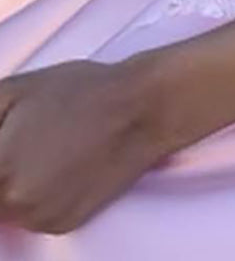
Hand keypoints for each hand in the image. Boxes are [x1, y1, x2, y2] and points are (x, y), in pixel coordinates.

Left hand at [0, 58, 163, 233]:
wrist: (140, 109)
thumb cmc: (76, 91)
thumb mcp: (12, 91)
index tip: (3, 140)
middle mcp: (15, 206)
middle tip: (18, 139)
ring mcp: (40, 220)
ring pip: (3, 209)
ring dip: (6, 183)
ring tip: (38, 146)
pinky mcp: (62, 226)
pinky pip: (28, 215)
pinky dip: (31, 194)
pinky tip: (53, 163)